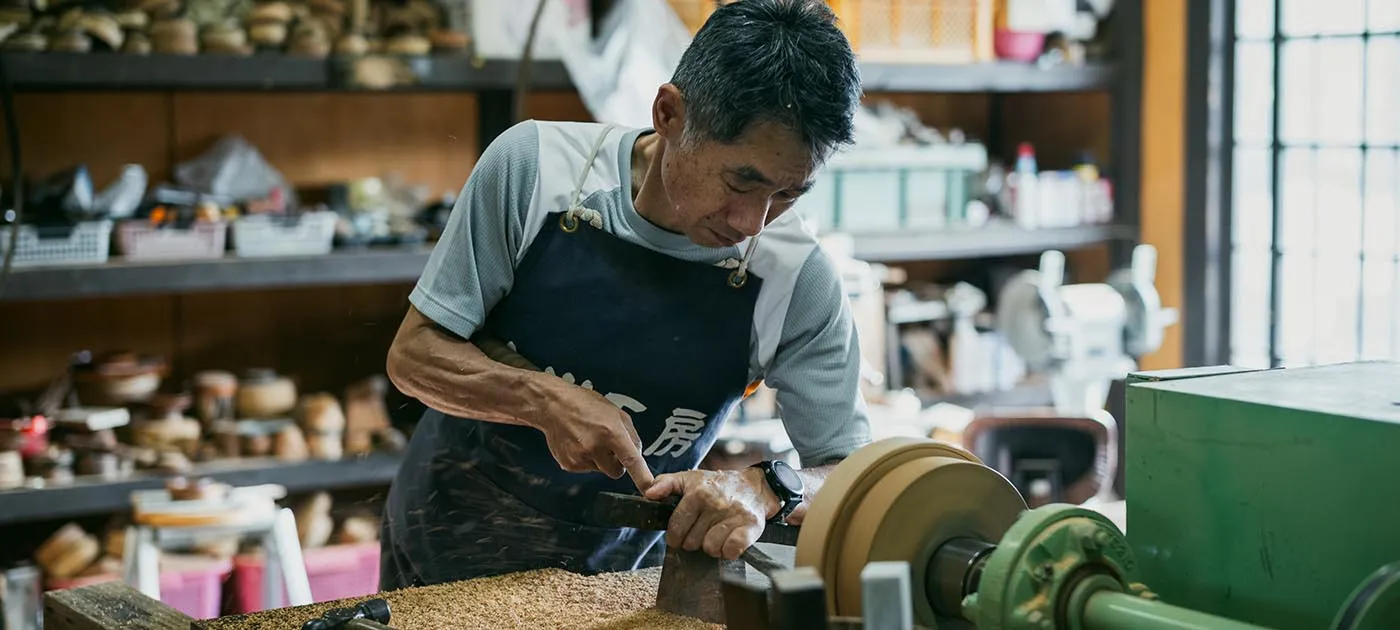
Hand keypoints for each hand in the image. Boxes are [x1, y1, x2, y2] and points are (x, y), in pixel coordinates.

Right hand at [537, 385, 653, 491]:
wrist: (553, 406)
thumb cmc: (585, 404)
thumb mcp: (616, 412)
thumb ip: (631, 435)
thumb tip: (637, 454)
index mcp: (611, 432)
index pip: (631, 460)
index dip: (642, 477)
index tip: (649, 489)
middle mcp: (596, 447)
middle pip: (616, 472)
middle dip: (616, 463)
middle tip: (608, 446)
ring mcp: (581, 458)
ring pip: (601, 471)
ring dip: (600, 460)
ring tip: (590, 439)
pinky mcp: (569, 465)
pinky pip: (586, 469)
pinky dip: (586, 460)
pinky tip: (579, 444)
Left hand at [644, 468, 779, 559]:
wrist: (754, 486)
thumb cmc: (718, 485)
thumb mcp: (690, 479)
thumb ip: (665, 484)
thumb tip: (649, 493)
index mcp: (698, 494)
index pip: (676, 528)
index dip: (675, 536)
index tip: (679, 536)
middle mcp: (716, 504)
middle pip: (692, 542)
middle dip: (694, 540)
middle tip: (702, 530)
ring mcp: (734, 516)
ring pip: (710, 548)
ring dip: (712, 547)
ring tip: (716, 534)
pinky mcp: (750, 527)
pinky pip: (731, 551)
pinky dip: (728, 551)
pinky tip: (729, 541)